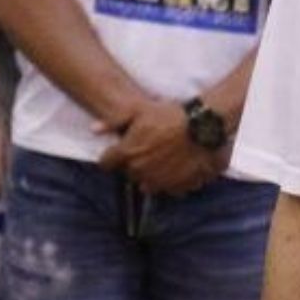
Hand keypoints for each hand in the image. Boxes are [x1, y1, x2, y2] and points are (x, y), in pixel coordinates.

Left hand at [98, 97, 223, 195]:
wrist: (205, 124)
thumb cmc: (172, 115)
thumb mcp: (140, 110)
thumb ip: (114, 121)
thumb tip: (93, 130)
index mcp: (127, 153)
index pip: (107, 163)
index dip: (113, 156)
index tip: (122, 150)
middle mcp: (140, 171)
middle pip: (130, 173)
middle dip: (135, 164)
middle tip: (150, 148)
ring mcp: (160, 182)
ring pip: (149, 184)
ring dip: (153, 175)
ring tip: (166, 158)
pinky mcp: (179, 187)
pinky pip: (171, 189)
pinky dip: (173, 181)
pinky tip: (181, 165)